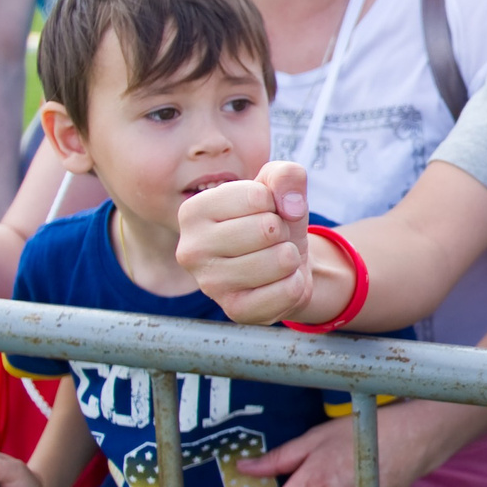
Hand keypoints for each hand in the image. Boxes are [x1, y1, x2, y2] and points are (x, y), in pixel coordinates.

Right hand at [176, 162, 313, 326]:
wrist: (283, 263)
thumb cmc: (272, 219)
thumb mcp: (279, 186)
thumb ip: (286, 175)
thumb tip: (291, 206)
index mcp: (192, 211)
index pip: (257, 197)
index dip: (275, 202)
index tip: (264, 212)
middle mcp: (191, 249)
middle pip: (268, 229)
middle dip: (283, 231)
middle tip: (271, 239)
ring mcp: (210, 285)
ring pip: (281, 260)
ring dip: (290, 257)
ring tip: (274, 258)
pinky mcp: (235, 311)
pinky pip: (289, 291)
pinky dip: (295, 283)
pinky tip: (278, 282)